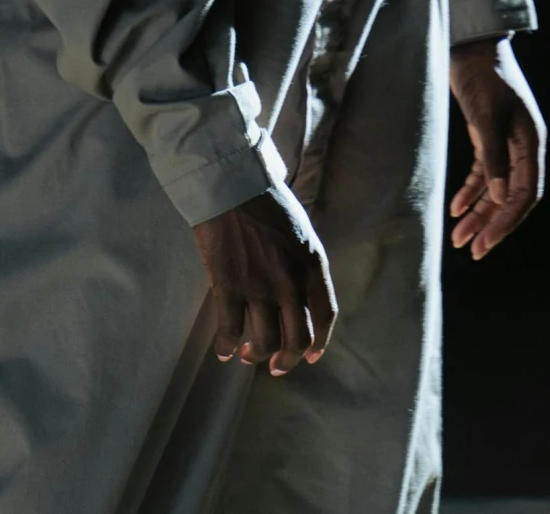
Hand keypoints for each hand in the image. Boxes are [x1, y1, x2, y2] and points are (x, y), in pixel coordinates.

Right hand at [191, 184, 336, 376]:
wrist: (231, 184)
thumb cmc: (266, 201)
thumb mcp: (301, 231)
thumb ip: (304, 265)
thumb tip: (300, 297)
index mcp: (313, 264)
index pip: (326, 316)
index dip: (320, 343)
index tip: (311, 357)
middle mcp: (291, 281)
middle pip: (297, 339)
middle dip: (288, 360)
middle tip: (277, 365)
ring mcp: (259, 286)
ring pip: (265, 342)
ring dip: (257, 356)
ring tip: (248, 355)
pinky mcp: (229, 286)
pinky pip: (229, 329)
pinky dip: (226, 346)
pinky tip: (223, 351)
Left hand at [448, 36, 545, 259]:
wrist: (470, 42)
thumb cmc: (480, 74)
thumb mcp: (484, 115)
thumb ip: (493, 156)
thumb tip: (501, 197)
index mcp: (530, 142)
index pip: (525, 193)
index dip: (507, 221)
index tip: (487, 242)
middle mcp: (523, 146)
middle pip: (511, 196)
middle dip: (491, 224)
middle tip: (471, 249)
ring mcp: (506, 141)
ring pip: (495, 187)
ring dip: (478, 212)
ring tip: (459, 237)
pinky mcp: (489, 135)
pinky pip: (484, 172)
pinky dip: (471, 190)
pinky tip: (456, 207)